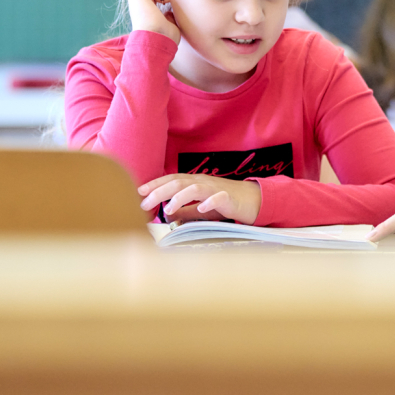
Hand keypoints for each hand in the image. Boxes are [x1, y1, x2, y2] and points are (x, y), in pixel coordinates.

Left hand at [138, 174, 261, 224]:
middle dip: (160, 191)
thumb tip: (167, 215)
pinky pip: (218, 198)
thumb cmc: (226, 203)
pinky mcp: (229, 198)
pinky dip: (208, 203)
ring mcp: (216, 189)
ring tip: (167, 208)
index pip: (172, 179)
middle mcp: (203, 182)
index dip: (156, 184)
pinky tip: (201, 209)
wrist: (254, 200)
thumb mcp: (201, 208)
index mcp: (195, 183)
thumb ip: (185, 211)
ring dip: (179, 196)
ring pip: (195, 187)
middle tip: (144, 203)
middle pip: (178, 181)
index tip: (139, 192)